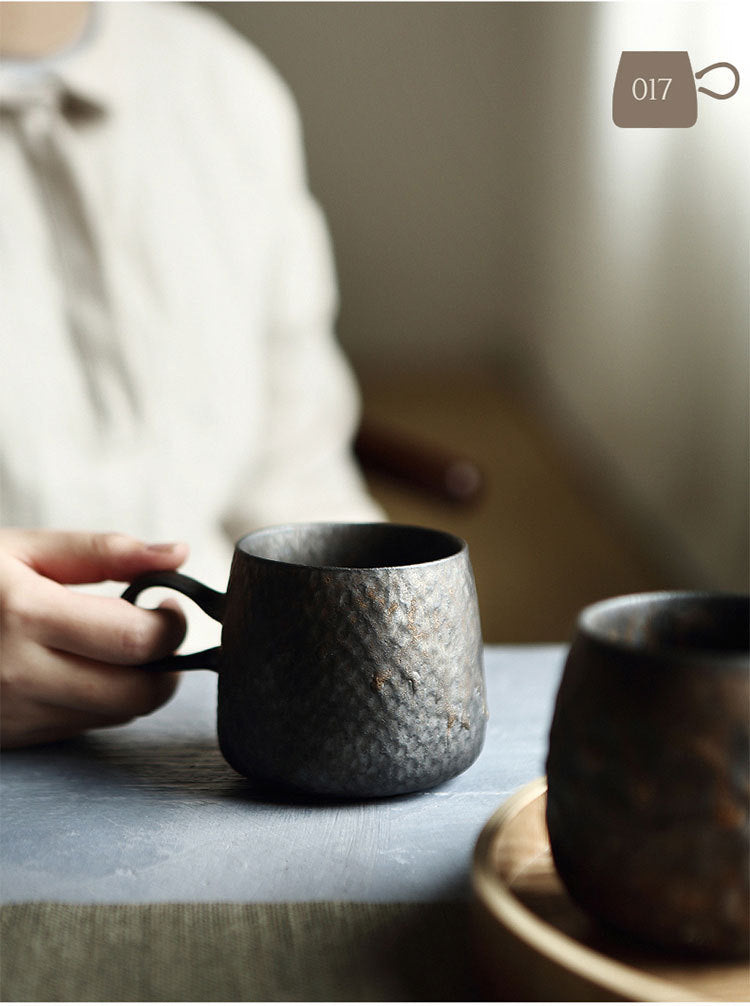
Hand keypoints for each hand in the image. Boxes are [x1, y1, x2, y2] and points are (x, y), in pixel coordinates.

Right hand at [0, 529, 188, 748]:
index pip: (136, 641)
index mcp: (25, 614)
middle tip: (158, 629)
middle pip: (137, 693)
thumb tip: (177, 553)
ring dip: (136, 683)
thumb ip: (103, 551)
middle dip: (167, 663)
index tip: (168, 604)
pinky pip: (81, 726)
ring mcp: (12, 713)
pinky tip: (78, 666)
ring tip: (117, 644)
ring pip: (115, 715)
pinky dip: (98, 700)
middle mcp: (18, 674)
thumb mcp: (21, 548)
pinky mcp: (9, 736)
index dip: (171, 624)